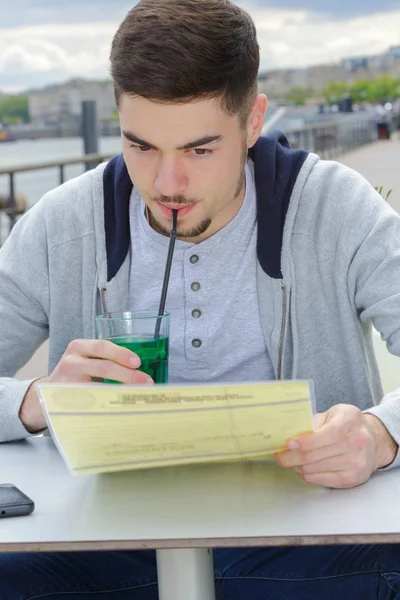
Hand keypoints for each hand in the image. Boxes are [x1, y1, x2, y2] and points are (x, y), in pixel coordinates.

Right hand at [19, 339, 152, 431]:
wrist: (46, 394)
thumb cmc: (76, 375)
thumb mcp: (86, 360)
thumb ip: (107, 361)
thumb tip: (141, 374)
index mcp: (79, 347)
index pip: (102, 347)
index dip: (121, 354)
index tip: (137, 362)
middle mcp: (71, 361)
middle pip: (103, 367)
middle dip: (128, 375)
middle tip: (146, 381)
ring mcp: (66, 382)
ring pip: (98, 387)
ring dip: (121, 392)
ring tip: (137, 396)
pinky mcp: (67, 401)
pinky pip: (90, 403)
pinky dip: (107, 406)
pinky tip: (120, 409)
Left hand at [275, 404, 397, 488]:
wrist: (372, 441)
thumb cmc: (346, 425)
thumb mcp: (332, 414)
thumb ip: (313, 422)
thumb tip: (287, 434)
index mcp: (351, 419)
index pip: (329, 433)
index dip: (307, 441)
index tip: (289, 444)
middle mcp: (358, 441)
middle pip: (317, 454)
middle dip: (292, 457)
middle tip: (280, 456)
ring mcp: (357, 462)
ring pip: (315, 469)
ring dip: (297, 466)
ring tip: (290, 461)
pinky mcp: (352, 478)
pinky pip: (320, 479)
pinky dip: (306, 475)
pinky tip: (302, 468)